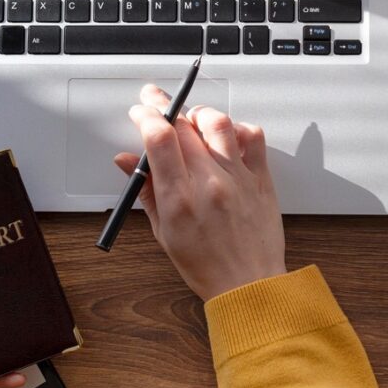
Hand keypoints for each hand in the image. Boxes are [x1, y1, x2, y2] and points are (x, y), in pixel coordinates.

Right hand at [114, 85, 286, 300]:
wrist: (249, 284)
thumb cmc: (205, 265)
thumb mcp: (163, 231)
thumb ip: (145, 191)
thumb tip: (126, 161)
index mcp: (179, 199)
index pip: (160, 138)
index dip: (146, 115)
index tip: (139, 111)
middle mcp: (209, 183)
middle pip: (184, 125)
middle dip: (164, 106)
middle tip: (156, 102)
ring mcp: (237, 178)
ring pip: (218, 122)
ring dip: (199, 113)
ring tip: (190, 119)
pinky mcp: (260, 178)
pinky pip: (253, 136)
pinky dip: (237, 127)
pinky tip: (225, 136)